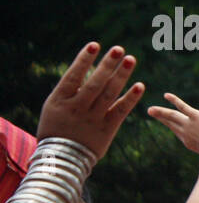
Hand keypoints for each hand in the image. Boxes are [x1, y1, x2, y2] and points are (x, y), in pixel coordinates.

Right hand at [36, 43, 145, 157]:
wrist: (61, 158)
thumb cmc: (56, 127)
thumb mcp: (53, 107)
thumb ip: (69, 90)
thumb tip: (84, 68)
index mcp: (60, 100)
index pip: (73, 76)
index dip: (84, 60)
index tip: (95, 45)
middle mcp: (77, 107)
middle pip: (95, 83)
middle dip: (107, 65)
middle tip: (119, 49)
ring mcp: (92, 118)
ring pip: (109, 94)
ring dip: (121, 76)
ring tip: (130, 59)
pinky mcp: (107, 129)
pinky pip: (121, 110)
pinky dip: (131, 98)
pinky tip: (140, 85)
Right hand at [146, 93, 198, 153]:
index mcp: (187, 141)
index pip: (177, 130)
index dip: (171, 124)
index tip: (164, 120)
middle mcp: (185, 131)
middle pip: (170, 122)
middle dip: (160, 117)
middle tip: (150, 111)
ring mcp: (188, 123)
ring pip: (171, 115)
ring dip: (160, 111)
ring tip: (150, 109)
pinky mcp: (195, 115)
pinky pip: (182, 106)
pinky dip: (174, 100)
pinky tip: (166, 95)